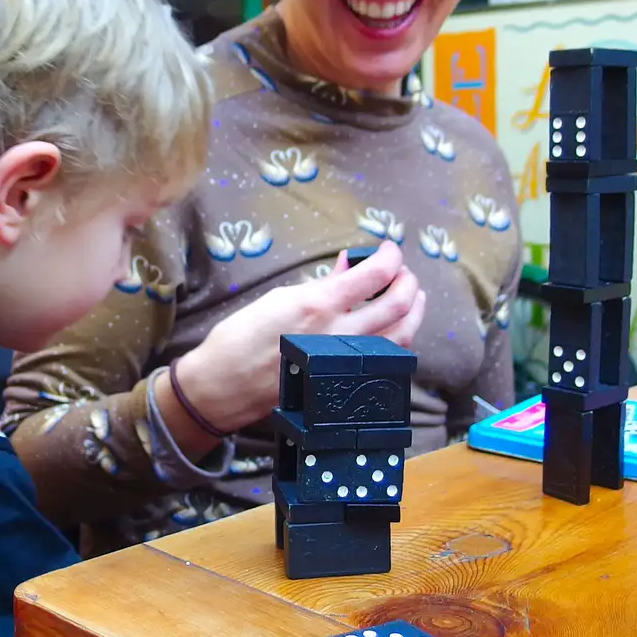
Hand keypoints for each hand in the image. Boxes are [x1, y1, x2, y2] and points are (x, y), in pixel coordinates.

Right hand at [172, 242, 424, 435]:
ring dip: (413, 312)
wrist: (223, 387)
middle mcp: (338, 334)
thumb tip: (349, 268)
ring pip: (400, 336)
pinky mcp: (344, 383)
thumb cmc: (240, 338)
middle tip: (403, 272)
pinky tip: (394, 331)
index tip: (390, 249)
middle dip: (407, 282)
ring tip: (412, 298)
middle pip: (397, 305)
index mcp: (318, 304)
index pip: (375, 274)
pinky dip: (397, 340)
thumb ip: (321, 284)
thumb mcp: (277, 298)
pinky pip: (385, 360)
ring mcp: (344, 362)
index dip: (391, 256)